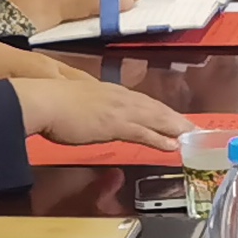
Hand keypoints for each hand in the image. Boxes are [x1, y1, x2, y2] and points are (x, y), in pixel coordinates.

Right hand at [12, 74, 189, 150]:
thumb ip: (89, 109)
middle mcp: (119, 98)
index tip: (171, 117)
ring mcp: (119, 110)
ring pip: (155, 118)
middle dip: (174, 118)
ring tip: (191, 135)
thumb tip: (91, 116)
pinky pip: (144, 133)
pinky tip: (172, 145)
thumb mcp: (75, 104)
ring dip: (175, 127)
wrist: (44, 101)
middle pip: (154, 108)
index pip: (140, 101)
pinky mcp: (115, 124)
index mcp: (109, 92)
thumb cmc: (52, 103)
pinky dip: (160, 139)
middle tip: (193, 127)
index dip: (158, 110)